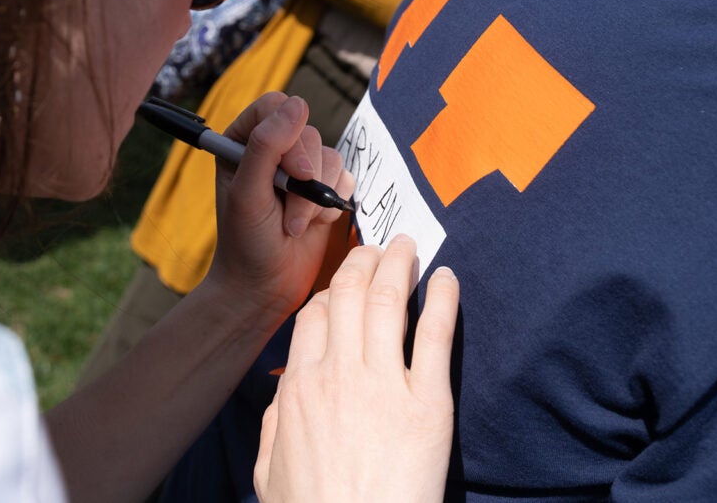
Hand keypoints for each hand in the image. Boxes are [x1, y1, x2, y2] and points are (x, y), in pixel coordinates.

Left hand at [204, 92, 353, 324]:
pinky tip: (313, 225)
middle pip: (307, 133)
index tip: (294, 172)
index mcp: (242, 142)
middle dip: (304, 179)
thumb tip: (297, 105)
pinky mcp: (323, 189)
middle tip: (289, 215)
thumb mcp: (249, 193)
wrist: (265, 287)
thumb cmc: (246, 242)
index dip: (290, 133)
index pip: (274, 107)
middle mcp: (272, 150)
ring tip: (294, 226)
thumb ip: (267, 146)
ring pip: (330, 156)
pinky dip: (332, 205)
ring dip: (316, 197)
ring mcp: (300, 170)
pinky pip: (345, 178)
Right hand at [254, 238, 458, 502]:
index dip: (332, 289)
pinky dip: (442, 300)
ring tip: (409, 246)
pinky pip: (434, 337)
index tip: (346, 281)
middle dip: (364, 261)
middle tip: (378, 246)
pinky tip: (447, 278)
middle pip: (349, 295)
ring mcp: (383, 386)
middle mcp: (338, 375)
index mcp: (299, 387)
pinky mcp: (428, 405)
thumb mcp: (269, 470)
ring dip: (399, 265)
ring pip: (387, 302)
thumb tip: (283, 395)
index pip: (315, 315)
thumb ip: (273, 424)